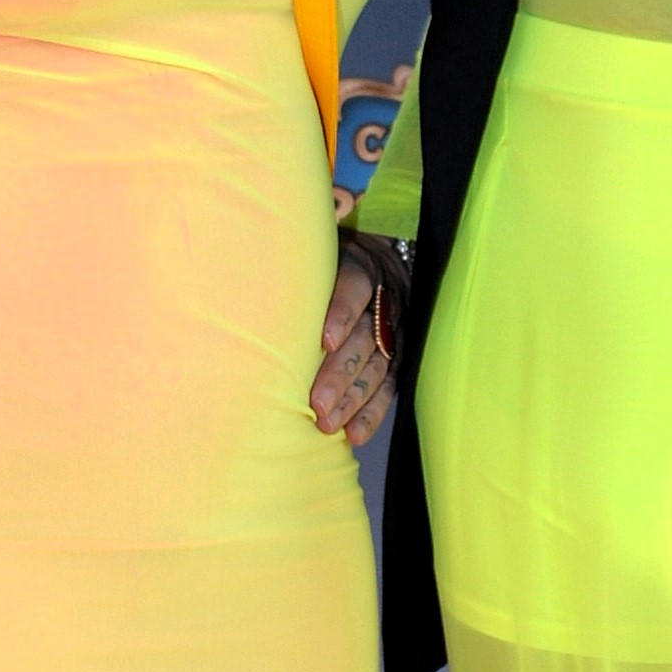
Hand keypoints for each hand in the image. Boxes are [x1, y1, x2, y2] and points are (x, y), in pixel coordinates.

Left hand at [312, 228, 404, 443]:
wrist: (386, 253)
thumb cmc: (334, 253)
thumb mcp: (323, 239)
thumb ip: (305, 242)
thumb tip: (270, 237)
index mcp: (364, 265)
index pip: (356, 287)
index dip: (340, 312)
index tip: (323, 339)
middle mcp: (387, 299)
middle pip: (365, 336)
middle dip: (340, 372)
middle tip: (316, 402)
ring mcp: (397, 330)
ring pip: (378, 366)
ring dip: (353, 398)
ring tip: (327, 424)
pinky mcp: (401, 353)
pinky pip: (390, 385)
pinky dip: (373, 412)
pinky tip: (354, 435)